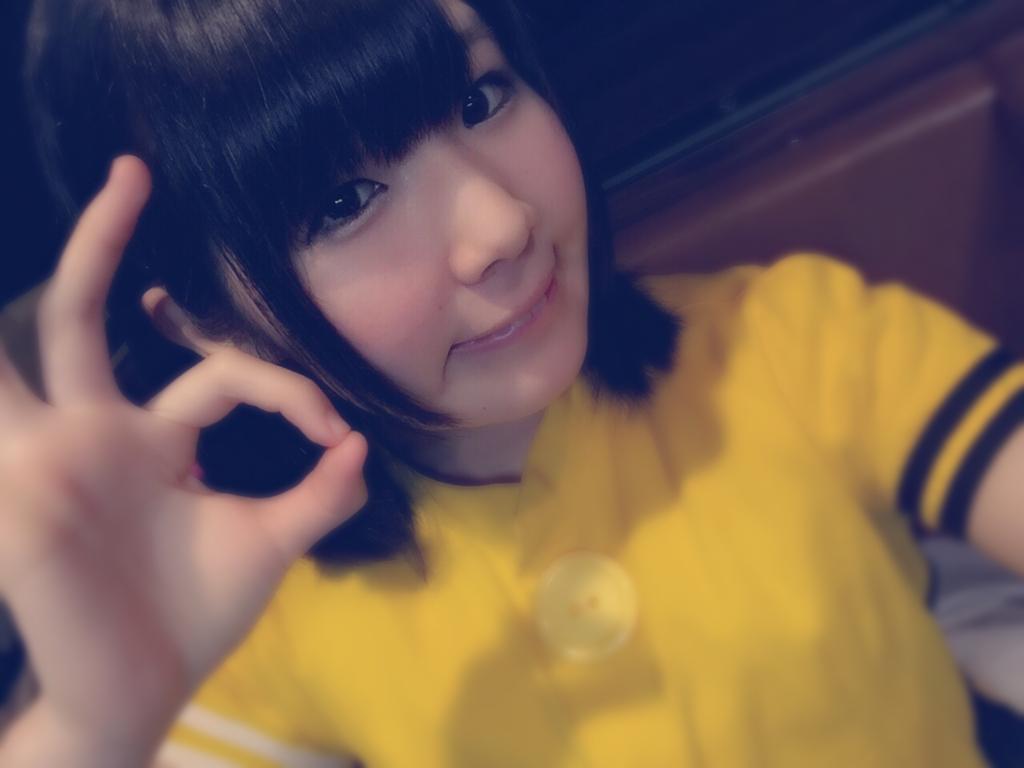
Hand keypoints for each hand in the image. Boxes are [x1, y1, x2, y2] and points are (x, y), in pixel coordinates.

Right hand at [0, 156, 366, 762]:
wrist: (141, 692)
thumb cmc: (195, 619)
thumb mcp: (268, 543)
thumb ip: (316, 495)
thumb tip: (360, 445)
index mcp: (154, 439)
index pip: (219, 371)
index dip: (284, 386)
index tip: (334, 429)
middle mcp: (97, 432)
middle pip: (91, 317)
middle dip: (108, 242)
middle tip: (135, 170)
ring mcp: (54, 453)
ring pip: (31, 347)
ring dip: (51, 281)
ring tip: (90, 198)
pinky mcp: (28, 487)